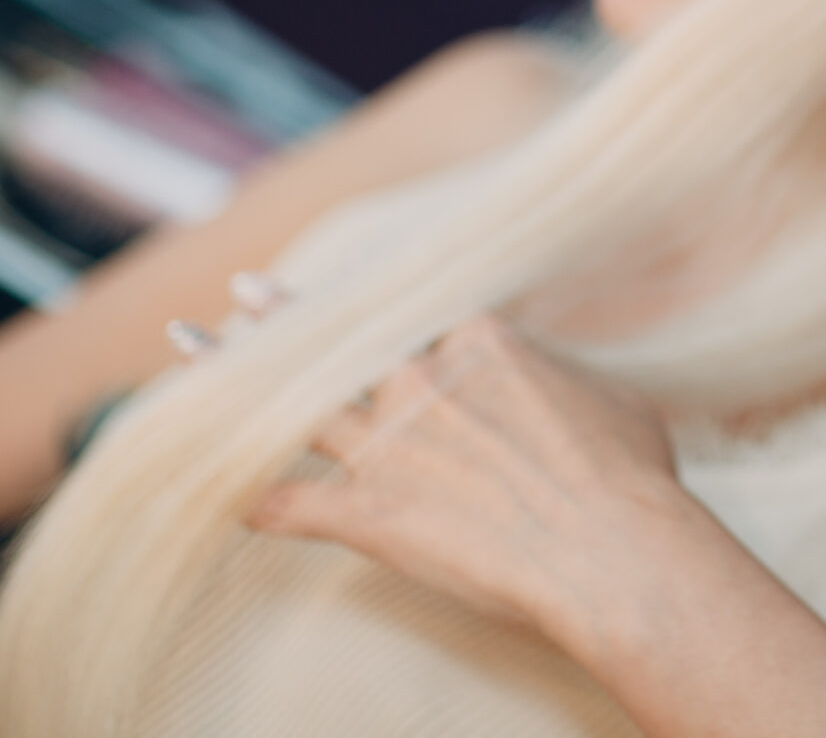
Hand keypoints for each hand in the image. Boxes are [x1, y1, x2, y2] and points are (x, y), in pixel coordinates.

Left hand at [249, 315, 697, 648]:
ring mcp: (389, 446)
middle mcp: (422, 383)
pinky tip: (222, 497)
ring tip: (187, 353)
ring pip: (292, 404)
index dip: (381, 300)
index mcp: (481, 344)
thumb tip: (569, 378)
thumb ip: (567, 377)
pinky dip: (251, 500)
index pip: (416, 313)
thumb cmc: (630, 473)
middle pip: (341, 341)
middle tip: (244, 294)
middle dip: (285, 314)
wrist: (612, 547)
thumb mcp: (614, 399)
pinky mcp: (367, 513)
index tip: (357, 287)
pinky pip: (288, 503)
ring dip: (229, 380)